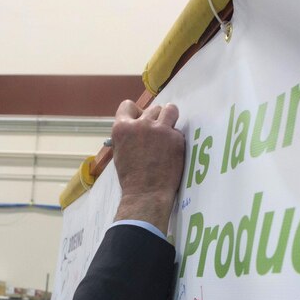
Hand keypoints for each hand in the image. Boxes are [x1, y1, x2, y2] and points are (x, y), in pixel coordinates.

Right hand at [109, 99, 184, 231]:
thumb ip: (127, 136)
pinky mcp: (176, 138)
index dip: (136, 112)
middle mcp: (140, 124)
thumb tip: (136, 127)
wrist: (146, 194)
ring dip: (170, 118)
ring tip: (169, 131)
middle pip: (153, 108)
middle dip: (155, 119)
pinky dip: (176, 139)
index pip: (128, 105)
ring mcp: (160, 129)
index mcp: (122, 128)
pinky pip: (178, 131)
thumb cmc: (131, 178)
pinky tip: (173, 152)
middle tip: (157, 133)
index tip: (141, 120)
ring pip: (170, 110)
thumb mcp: (120, 152)